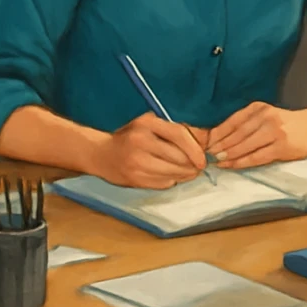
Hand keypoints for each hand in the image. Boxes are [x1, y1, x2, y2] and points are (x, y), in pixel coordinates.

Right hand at [93, 113, 207, 188]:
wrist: (101, 154)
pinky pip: (163, 183)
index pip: (179, 134)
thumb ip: (174, 130)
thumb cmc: (131, 136)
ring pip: (173, 173)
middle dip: (193, 165)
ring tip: (189, 173)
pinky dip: (171, 181)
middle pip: (178, 157)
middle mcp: (141, 141)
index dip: (195, 149)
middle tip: (198, 167)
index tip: (203, 159)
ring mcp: (137, 162)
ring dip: (185, 175)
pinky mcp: (135, 179)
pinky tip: (171, 176)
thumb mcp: (150, 124)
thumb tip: (205, 139)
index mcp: (147, 123)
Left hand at [206, 102, 306, 168]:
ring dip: (229, 155)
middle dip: (221, 145)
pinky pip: (257, 157)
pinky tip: (232, 165)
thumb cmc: (285, 123)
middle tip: (208, 155)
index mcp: (258, 108)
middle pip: (237, 133)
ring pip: (245, 145)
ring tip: (218, 161)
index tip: (207, 142)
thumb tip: (221, 137)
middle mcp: (265, 117)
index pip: (233, 120)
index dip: (218, 132)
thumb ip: (247, 123)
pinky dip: (242, 162)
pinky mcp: (281, 146)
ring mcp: (274, 132)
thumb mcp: (266, 116)